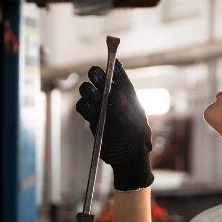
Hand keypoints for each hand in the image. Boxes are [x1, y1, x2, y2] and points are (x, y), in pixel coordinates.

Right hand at [76, 60, 153, 190]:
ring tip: (95, 98)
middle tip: (96, 76)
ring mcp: (100, 108)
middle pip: (100, 79)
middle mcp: (113, 98)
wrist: (128, 159)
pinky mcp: (92, 119)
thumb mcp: (137, 125)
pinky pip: (83, 107)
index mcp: (128, 95)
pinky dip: (83, 106)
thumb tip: (113, 92)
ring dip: (88, 91)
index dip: (115, 67)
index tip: (112, 62)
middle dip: (97, 76)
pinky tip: (89, 110)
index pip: (120, 76)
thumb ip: (126, 110)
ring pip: (88, 91)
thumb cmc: (138, 142)